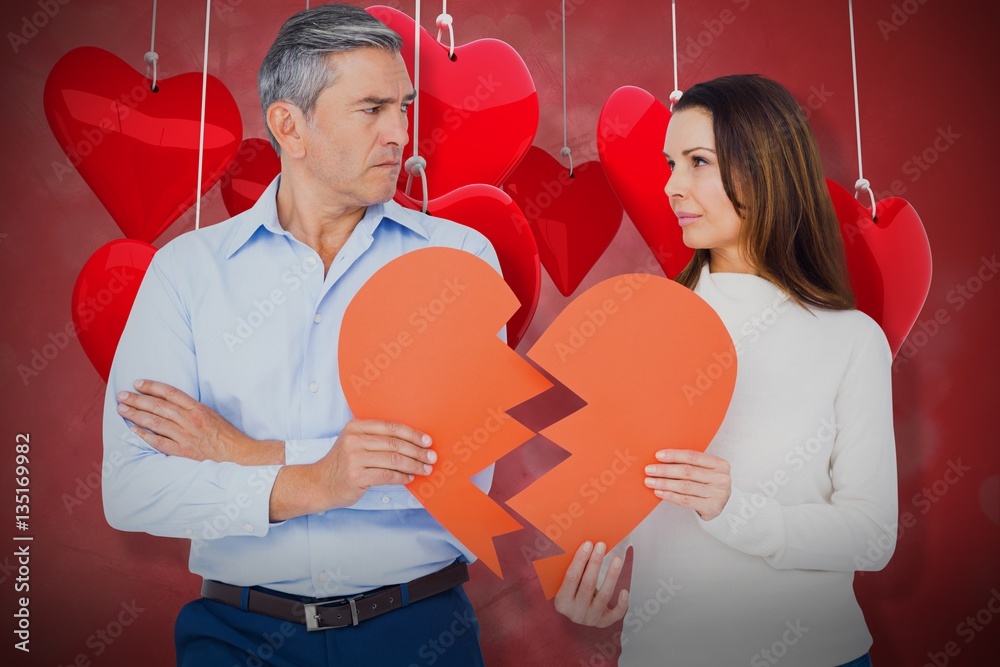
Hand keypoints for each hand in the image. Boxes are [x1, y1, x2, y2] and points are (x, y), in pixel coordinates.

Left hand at [117, 379, 280, 464]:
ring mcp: (186, 436)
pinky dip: (145, 435)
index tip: (138, 383)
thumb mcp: (212, 414)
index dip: (153, 386)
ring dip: (136, 415)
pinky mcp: (183, 451)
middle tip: (122, 395)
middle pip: (159, 406)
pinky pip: (159, 442)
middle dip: (138, 399)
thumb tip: (172, 403)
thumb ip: (193, 409)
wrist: (239, 455)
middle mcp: (190, 420)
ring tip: (122, 409)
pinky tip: (133, 429)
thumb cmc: (227, 435)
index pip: (171, 393)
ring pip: (156, 422)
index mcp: (198, 409)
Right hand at [290, 419, 436, 514]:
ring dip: (414, 465)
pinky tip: (410, 478)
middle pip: (394, 443)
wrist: (319, 483)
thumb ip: (376, 438)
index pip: (391, 427)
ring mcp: (354, 458)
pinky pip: (387, 475)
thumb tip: (412, 441)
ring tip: (425, 469)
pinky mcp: (356, 476)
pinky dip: (402, 477)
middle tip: (431, 457)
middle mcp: (354, 439)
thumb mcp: (354, 442)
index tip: (427, 441)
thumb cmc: (342, 463)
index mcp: (356, 426)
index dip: (412, 434)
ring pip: (393, 459)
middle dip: (417, 450)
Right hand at [553, 541, 628, 627]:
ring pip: (604, 596)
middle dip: (595, 563)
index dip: (580, 559)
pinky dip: (622, 603)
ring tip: (617, 559)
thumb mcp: (567, 585)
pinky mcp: (603, 623)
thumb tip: (587, 546)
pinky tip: (625, 590)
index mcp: (562, 601)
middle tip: (601, 546)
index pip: (571, 577)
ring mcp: (590, 619)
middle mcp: (576, 612)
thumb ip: (574, 571)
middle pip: (588, 584)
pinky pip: (615, 615)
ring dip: (611, 576)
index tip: (588, 544)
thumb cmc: (572, 594)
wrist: (577, 615)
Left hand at [644, 449, 731, 520]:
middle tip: (649, 470)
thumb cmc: (708, 483)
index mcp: (720, 464)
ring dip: (664, 483)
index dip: (674, 455)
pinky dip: (670, 495)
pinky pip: (686, 500)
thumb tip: (661, 459)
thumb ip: (689, 463)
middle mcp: (721, 478)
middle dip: (665, 470)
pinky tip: (659, 492)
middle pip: (687, 471)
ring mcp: (718, 494)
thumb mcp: (705, 470)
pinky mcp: (712, 508)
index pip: (693, 456)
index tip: (658, 456)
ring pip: (685, 486)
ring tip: (651, 482)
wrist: (719, 503)